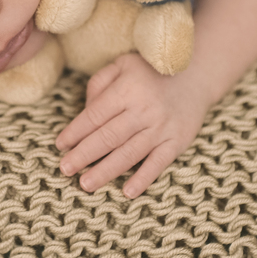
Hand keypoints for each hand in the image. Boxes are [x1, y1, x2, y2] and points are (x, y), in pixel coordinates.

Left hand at [55, 53, 208, 197]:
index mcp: (127, 89)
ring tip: (85, 184)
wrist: (196, 76)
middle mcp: (143, 109)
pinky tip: (127, 192)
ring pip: (129, 153)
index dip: (75, 131)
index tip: (60, 145)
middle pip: (108, 137)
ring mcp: (161, 127)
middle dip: (83, 155)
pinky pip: (158, 163)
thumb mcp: (123, 65)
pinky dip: (143, 178)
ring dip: (105, 171)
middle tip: (65, 169)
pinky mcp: (177, 141)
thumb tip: (85, 111)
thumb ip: (100, 83)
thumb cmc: (150, 72)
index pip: (95, 115)